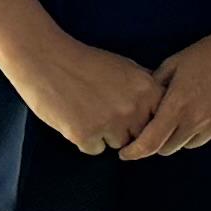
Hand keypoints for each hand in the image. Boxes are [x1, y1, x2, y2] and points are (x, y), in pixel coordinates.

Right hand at [4, 36, 161, 155]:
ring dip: (106, 135)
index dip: (146, 119)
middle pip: (141, 135)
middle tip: (105, 111)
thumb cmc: (85, 62)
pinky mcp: (85, 135)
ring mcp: (110, 123)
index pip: (160, 119)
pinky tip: (75, 119)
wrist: (45, 60)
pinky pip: (94, 149)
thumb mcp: (126, 67)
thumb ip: (146, 87)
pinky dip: (85, 140)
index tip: (134, 115)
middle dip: (127, 128)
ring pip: (118, 143)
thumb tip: (164, 107)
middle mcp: (133, 107)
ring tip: (89, 113)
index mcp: (146, 89)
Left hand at [124, 21, 210, 159]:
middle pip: (170, 148)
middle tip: (165, 124)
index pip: (150, 143)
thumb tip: (142, 107)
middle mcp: (199, 121)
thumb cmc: (210, 51)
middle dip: (163, 140)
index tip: (127, 154)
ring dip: (188, 133)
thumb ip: (155, 88)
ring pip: (194, 143)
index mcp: (178, 105)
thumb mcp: (175, 63)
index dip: (135, 152)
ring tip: (195, 108)